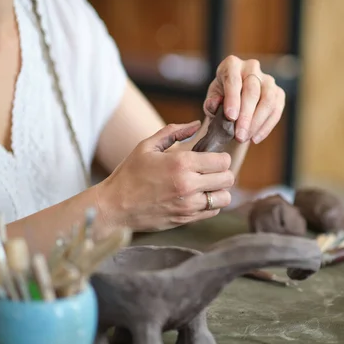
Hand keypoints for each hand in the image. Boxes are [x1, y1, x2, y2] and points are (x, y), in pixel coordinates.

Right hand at [97, 122, 234, 231]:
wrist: (114, 207)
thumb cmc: (129, 174)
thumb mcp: (147, 146)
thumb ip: (174, 132)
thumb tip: (197, 124)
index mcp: (181, 163)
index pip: (222, 161)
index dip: (221, 158)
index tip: (213, 158)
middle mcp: (188, 185)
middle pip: (228, 179)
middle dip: (223, 173)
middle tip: (211, 172)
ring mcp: (189, 205)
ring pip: (224, 198)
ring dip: (219, 190)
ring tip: (207, 186)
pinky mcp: (187, 219)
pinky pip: (214, 212)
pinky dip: (211, 204)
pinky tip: (199, 198)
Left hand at [203, 55, 285, 143]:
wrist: (235, 101)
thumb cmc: (221, 98)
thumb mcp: (211, 100)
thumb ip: (211, 103)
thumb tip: (215, 105)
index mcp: (232, 64)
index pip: (233, 80)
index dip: (232, 99)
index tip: (230, 117)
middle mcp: (252, 67)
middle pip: (252, 91)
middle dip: (246, 116)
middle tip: (239, 136)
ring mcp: (268, 80)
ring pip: (267, 101)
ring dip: (257, 123)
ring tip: (246, 138)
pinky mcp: (278, 93)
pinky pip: (276, 110)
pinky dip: (266, 127)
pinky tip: (255, 138)